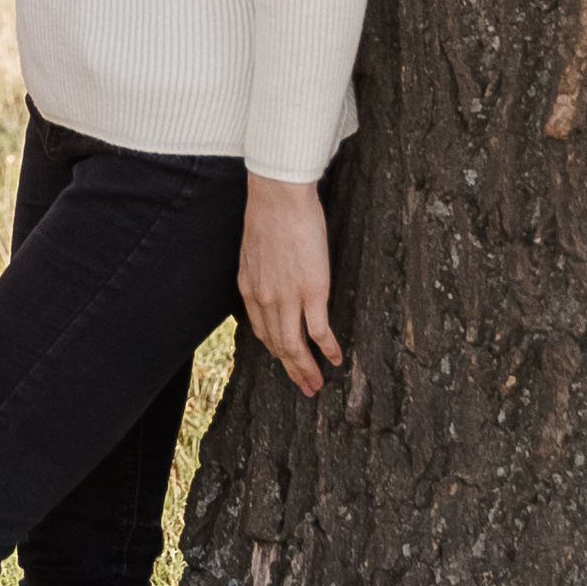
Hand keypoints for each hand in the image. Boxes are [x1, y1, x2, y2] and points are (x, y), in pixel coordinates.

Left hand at [239, 177, 341, 397]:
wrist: (278, 198)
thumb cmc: (268, 214)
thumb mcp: (254, 250)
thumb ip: (260, 273)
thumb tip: (271, 282)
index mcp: (249, 289)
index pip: (261, 331)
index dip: (276, 351)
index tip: (286, 363)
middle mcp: (264, 300)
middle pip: (277, 346)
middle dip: (291, 370)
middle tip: (305, 387)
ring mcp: (288, 298)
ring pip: (295, 346)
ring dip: (307, 369)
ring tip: (317, 385)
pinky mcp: (312, 292)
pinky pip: (319, 331)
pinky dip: (328, 349)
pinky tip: (337, 359)